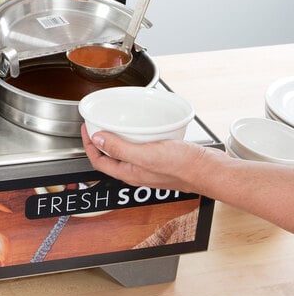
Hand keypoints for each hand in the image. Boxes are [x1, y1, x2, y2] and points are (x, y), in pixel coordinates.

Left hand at [81, 125, 213, 193]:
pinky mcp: (161, 158)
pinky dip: (135, 136)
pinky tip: (142, 126)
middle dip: (100, 140)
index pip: (99, 161)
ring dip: (117, 137)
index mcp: (129, 173)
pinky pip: (141, 147)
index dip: (88, 145)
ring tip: (114, 123)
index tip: (85, 129)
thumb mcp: (146, 155)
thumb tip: (98, 139)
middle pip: (110, 156)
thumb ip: (120, 148)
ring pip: (125, 151)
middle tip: (97, 124)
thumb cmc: (182, 167)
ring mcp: (149, 166)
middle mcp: (136, 171)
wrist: (209, 169)